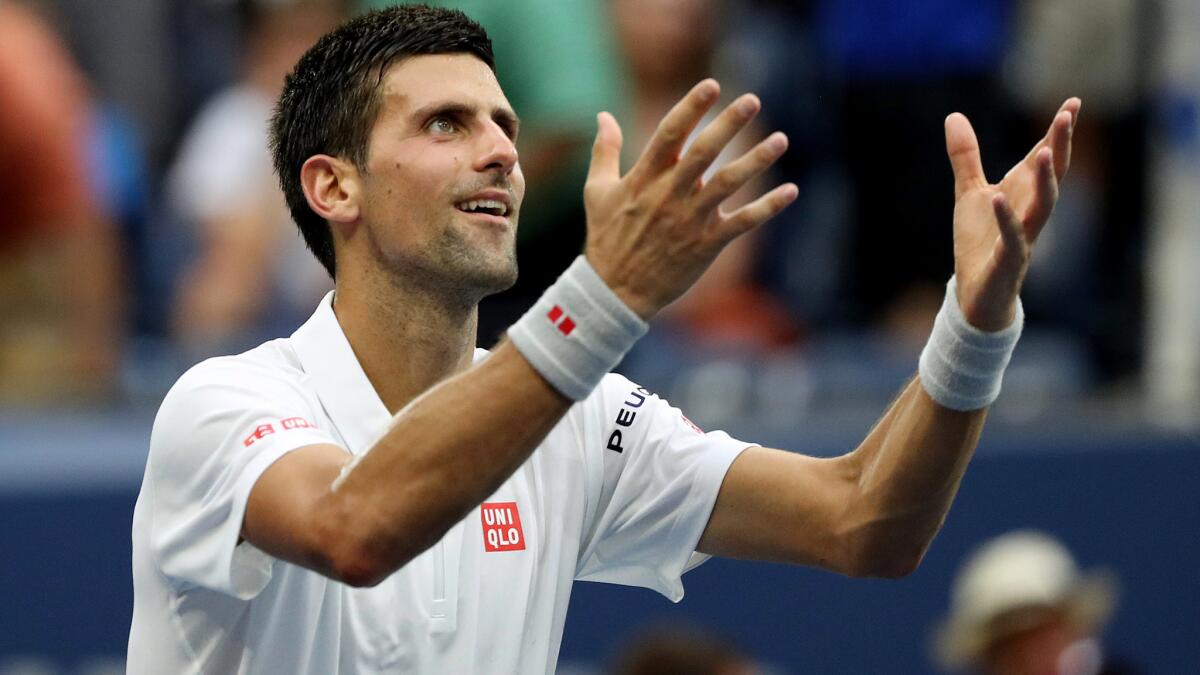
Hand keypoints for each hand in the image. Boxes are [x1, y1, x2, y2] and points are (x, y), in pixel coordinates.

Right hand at [581, 79, 797, 318]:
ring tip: (781, 140)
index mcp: (644, 179)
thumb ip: (605, 151)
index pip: (670, 135)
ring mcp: (689, 220)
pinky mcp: (705, 245)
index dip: (691, 108)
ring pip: (727, 184)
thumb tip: (603, 115)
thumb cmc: (607, 239)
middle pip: (703, 153)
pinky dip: (767, 208)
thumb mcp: (597, 192)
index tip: (712, 85)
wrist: (615, 292)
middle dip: (728, 124)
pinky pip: (742, 223)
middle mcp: (669, 195)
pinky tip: (791, 191)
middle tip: (752, 100)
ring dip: (756, 161)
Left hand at [945, 98, 1080, 330]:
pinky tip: (997, 198)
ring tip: (1044, 153)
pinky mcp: (1008, 260)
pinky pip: (1011, 237)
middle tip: (1067, 115)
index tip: (1073, 103)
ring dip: (1045, 181)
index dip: (1057, 132)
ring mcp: (1023, 237)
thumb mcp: (969, 193)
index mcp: (1022, 193)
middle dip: (1060, 146)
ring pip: (1043, 206)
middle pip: (1051, 176)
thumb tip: (954, 116)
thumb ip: (966, 157)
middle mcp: (1029, 211)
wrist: (975, 295)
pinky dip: (1006, 219)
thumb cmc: (979, 243)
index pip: (1045, 157)